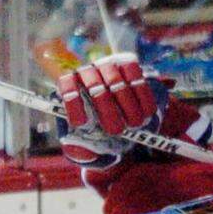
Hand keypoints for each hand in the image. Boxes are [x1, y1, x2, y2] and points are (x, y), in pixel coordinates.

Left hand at [55, 53, 161, 167]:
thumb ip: (78, 144)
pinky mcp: (128, 64)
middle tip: (116, 131)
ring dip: (128, 107)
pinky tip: (145, 113)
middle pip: (95, 87)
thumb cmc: (98, 124)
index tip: (82, 124)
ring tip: (134, 124)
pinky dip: (143, 97)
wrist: (117, 106)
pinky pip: (137, 78)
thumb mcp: (84, 135)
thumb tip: (77, 148)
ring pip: (117, 83)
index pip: (67, 85)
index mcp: (71, 83)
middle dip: (107, 112)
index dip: (73, 104)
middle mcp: (88, 71)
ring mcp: (108, 65)